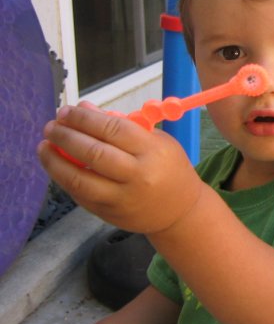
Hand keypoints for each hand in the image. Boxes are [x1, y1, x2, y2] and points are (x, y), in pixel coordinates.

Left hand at [37, 102, 202, 233]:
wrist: (180, 210)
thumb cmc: (169, 168)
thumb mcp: (156, 141)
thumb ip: (122, 126)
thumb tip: (85, 109)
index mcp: (152, 151)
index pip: (113, 129)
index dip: (85, 118)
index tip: (67, 110)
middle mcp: (137, 175)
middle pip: (93, 153)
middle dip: (66, 136)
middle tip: (51, 126)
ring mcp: (122, 198)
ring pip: (80, 179)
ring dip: (55, 161)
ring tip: (44, 146)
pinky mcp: (110, 214)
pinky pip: (80, 195)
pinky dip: (65, 179)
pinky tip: (56, 166)